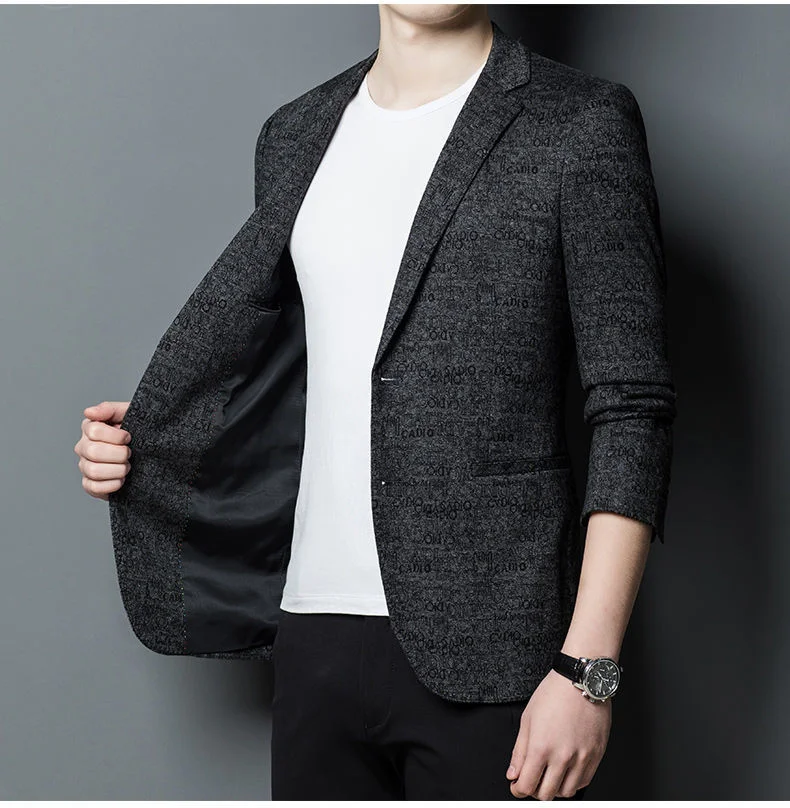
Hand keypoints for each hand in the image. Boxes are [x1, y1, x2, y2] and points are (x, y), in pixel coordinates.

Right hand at [74, 401, 131, 499]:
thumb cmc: (137, 432)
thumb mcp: (128, 415)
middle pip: (93, 452)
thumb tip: (89, 412)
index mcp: (90, 428)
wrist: (149, 453)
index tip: (128, 437)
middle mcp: (83, 447)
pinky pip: (93, 488)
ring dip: (117, 470)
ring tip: (127, 466)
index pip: (94, 430)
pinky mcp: (90, 484)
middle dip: (119, 453)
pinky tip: (122, 479)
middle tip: (129, 453)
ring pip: (93, 471)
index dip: (116, 436)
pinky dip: (112, 484)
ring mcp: (85, 466)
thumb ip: (109, 409)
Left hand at [506, 669, 610, 799]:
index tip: (516, 786)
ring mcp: (582, 758)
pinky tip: (565, 769)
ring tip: (549, 774)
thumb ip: (519, 751)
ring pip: (566, 792)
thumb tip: (513, 773)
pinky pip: (584, 782)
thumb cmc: (554, 693)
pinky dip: (572, 782)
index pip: (527, 785)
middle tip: (531, 779)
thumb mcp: (527, 718)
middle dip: (534, 790)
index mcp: (541, 747)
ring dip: (554, 788)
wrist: (581, 680)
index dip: (518, 789)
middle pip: (546, 794)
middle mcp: (563, 757)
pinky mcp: (596, 755)